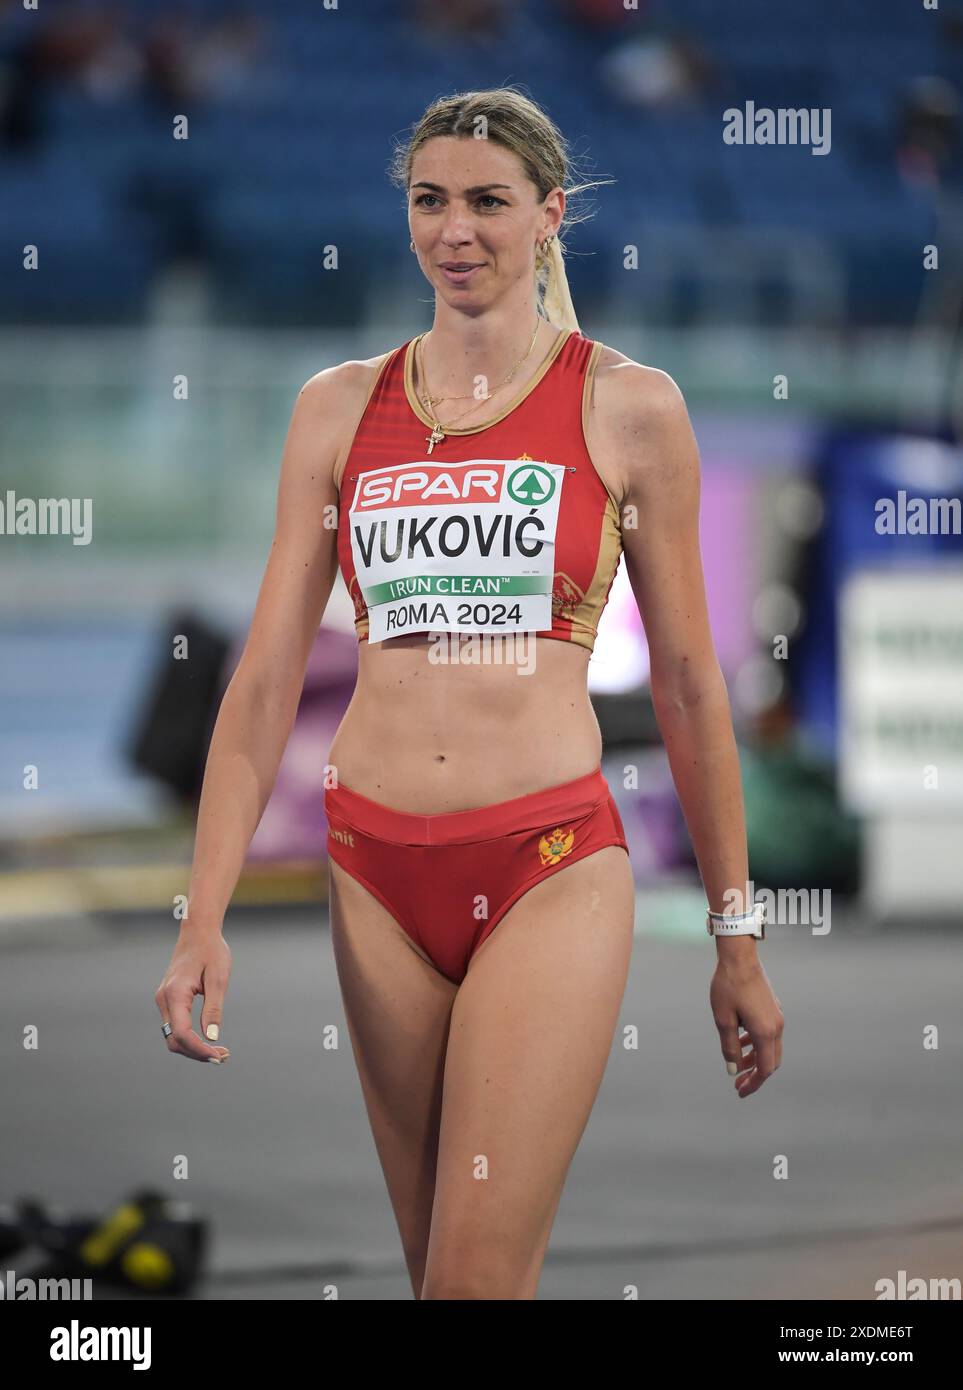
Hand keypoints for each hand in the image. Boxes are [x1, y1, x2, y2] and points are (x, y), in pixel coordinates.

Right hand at [155, 927, 232, 1062]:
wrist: (198, 931)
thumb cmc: (211, 951)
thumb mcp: (218, 978)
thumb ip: (213, 1009)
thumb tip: (212, 1037)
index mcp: (175, 994)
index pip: (182, 1033)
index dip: (199, 1049)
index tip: (219, 1056)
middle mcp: (164, 999)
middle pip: (174, 1040)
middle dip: (196, 1053)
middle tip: (222, 1057)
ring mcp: (164, 1000)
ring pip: (173, 1036)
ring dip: (193, 1048)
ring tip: (218, 1051)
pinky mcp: (169, 1000)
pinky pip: (175, 1026)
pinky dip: (189, 1038)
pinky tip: (207, 1040)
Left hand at [710, 954, 782, 1096]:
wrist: (740, 957)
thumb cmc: (728, 986)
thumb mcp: (723, 1019)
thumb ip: (729, 1047)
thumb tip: (733, 1070)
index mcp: (765, 1032)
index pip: (765, 1069)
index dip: (754, 1083)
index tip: (740, 1091)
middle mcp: (776, 1026)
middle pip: (771, 1061)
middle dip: (755, 1074)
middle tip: (738, 1084)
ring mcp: (777, 1016)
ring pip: (769, 1047)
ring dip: (754, 1058)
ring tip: (736, 1064)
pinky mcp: (773, 1008)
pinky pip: (767, 1033)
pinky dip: (755, 1043)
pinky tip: (740, 1041)